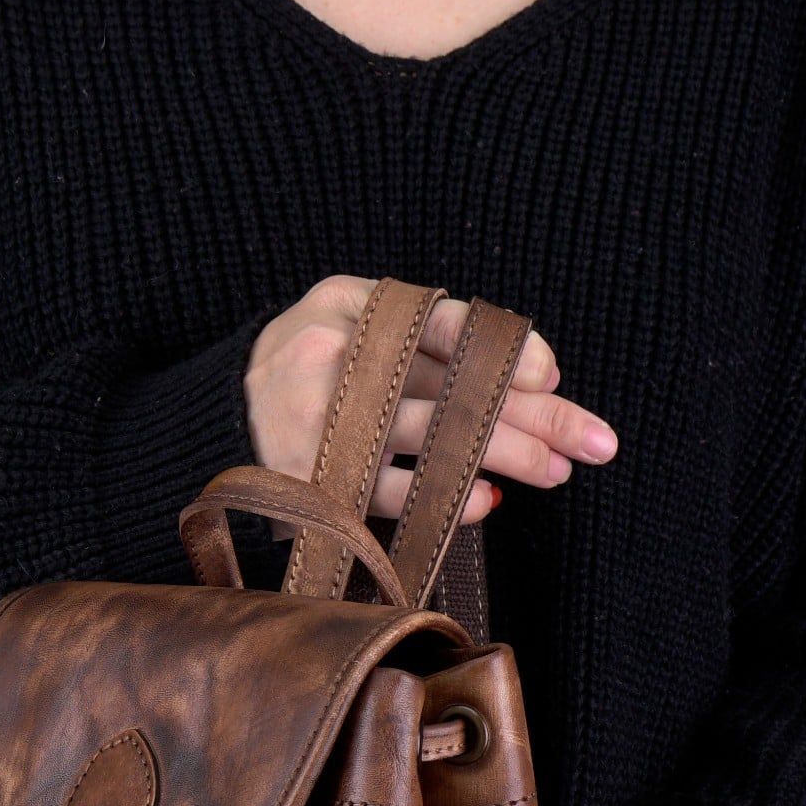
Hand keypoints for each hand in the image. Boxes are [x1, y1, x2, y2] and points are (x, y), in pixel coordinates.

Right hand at [245, 275, 617, 525]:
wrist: (209, 423)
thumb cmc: (303, 376)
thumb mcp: (347, 330)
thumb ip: (421, 349)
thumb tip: (533, 386)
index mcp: (347, 303)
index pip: (446, 321)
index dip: (507, 350)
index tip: (553, 378)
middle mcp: (334, 352)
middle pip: (456, 383)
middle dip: (537, 415)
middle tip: (596, 441)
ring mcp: (322, 418)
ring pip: (436, 437)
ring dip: (508, 457)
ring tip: (557, 471)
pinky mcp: (313, 479)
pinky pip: (394, 492)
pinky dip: (446, 500)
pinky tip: (486, 502)